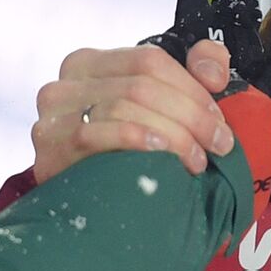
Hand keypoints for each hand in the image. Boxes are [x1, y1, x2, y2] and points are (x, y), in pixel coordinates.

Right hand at [30, 40, 236, 183]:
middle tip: (219, 144)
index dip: (192, 87)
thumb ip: (196, 70)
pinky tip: (160, 154)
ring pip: (124, 108)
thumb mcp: (160, 102)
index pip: (148, 60)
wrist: (86, 210)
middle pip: (140, 86)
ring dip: (172, 134)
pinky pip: (96, 135)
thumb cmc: (126, 152)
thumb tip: (214, 74)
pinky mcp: (50, 155)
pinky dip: (136, 140)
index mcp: (88, 64)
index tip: (219, 119)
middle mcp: (63, 87)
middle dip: (190, 115)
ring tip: (196, 159)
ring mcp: (52, 121)